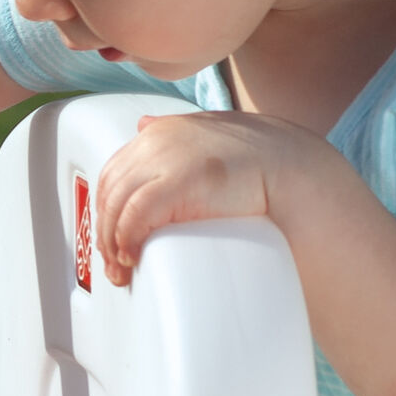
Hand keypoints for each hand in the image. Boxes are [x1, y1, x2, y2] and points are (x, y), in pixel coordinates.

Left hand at [94, 111, 318, 284]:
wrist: (289, 168)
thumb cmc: (256, 161)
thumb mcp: (206, 134)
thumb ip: (172, 133)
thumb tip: (141, 125)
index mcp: (159, 132)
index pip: (114, 172)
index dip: (107, 210)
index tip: (112, 239)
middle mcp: (155, 140)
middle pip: (110, 191)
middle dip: (106, 231)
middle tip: (115, 265)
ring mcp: (165, 159)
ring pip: (116, 205)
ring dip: (113, 242)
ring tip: (123, 269)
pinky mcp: (177, 182)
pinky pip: (135, 215)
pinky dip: (127, 239)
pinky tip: (132, 257)